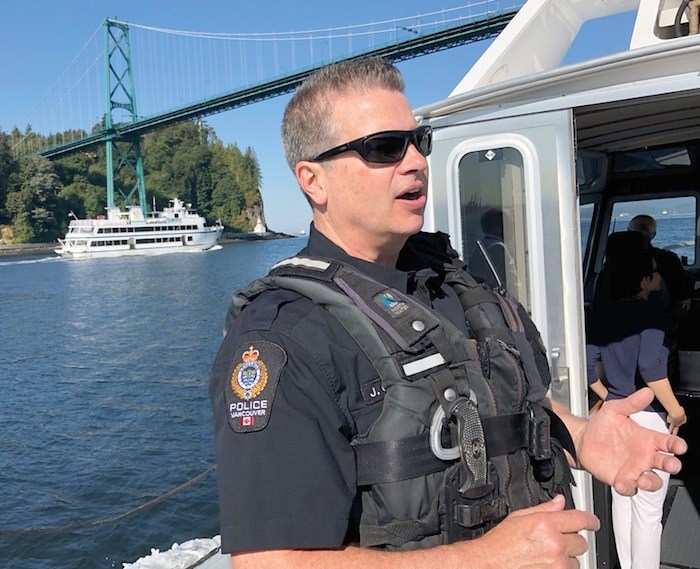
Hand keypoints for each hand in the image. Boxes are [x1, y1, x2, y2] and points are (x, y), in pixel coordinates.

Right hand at [461, 495, 598, 567]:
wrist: (490, 564)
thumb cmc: (500, 544)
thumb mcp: (518, 517)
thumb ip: (543, 509)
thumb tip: (559, 502)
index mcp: (545, 525)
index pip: (580, 519)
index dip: (590, 520)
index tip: (593, 522)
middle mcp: (555, 544)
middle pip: (581, 541)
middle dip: (572, 540)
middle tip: (557, 540)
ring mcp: (557, 564)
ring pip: (577, 560)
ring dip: (567, 557)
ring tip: (547, 555)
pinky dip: (562, 568)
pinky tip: (546, 564)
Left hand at [576, 388, 686, 495]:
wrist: (583, 439)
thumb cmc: (602, 426)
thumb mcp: (615, 409)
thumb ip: (631, 403)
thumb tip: (647, 392)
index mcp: (647, 439)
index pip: (669, 442)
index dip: (677, 445)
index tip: (679, 446)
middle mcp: (644, 456)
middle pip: (666, 464)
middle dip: (672, 465)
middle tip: (671, 463)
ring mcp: (634, 469)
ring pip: (652, 480)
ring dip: (652, 482)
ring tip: (644, 479)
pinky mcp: (621, 479)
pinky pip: (630, 488)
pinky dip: (629, 488)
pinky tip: (624, 483)